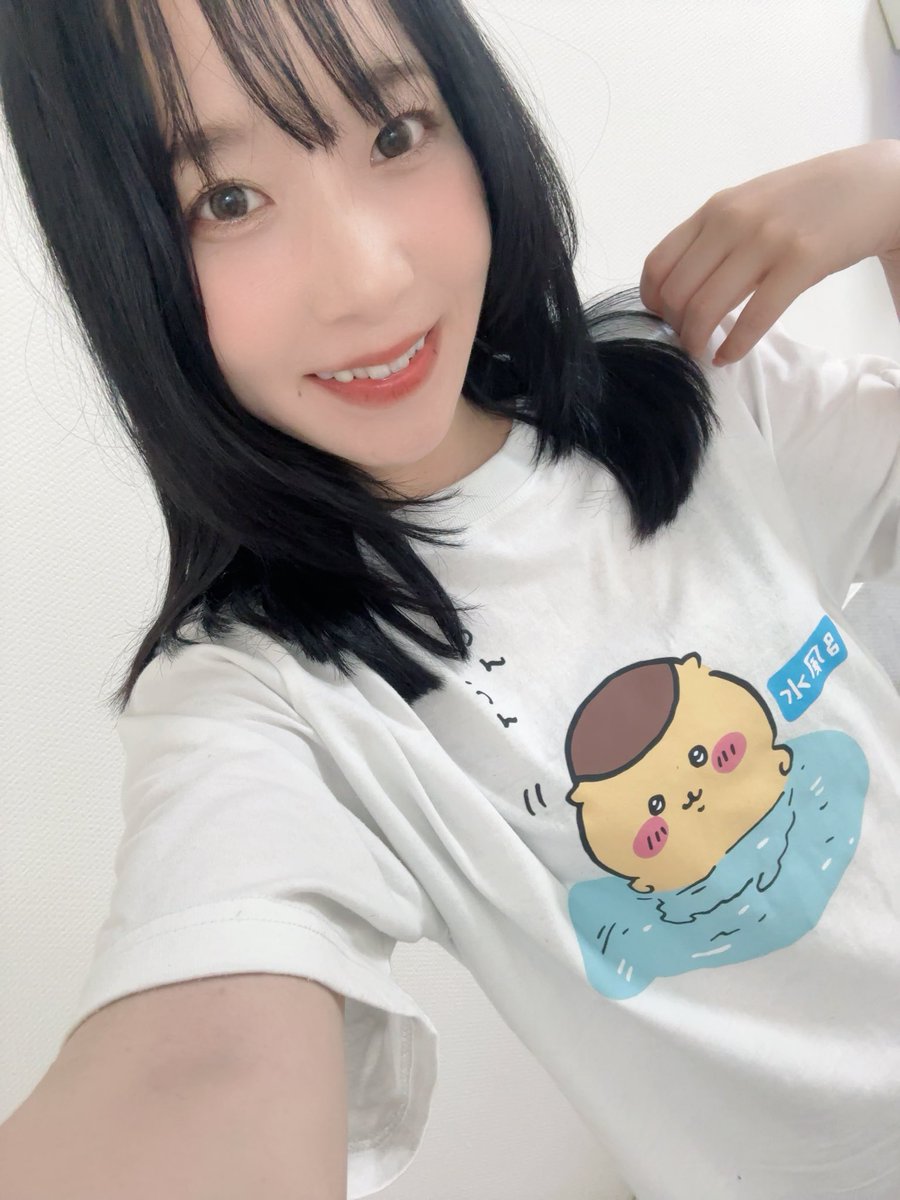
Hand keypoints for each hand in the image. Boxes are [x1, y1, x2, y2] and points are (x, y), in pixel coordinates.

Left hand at [639, 140, 899, 364]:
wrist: (876, 184)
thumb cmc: (808, 202)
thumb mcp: (750, 206)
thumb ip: (713, 238)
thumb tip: (677, 288)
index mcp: (715, 209)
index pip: (657, 265)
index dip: (652, 302)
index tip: (663, 320)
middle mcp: (732, 221)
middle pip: (675, 293)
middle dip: (674, 328)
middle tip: (686, 343)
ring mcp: (766, 240)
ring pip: (704, 308)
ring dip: (696, 342)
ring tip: (703, 353)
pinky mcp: (801, 261)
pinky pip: (753, 318)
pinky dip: (734, 347)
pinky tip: (729, 355)